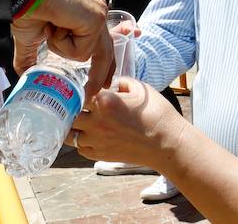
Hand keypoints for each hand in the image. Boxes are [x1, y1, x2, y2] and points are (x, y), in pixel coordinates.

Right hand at [11, 0, 113, 96]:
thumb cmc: (29, 9)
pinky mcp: (96, 19)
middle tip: (99, 89)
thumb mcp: (31, 40)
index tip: (105, 82)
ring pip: (85, 53)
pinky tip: (55, 25)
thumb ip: (31, 59)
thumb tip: (24, 77)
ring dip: (61, 46)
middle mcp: (97, 14)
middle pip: (106, 51)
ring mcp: (98, 16)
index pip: (102, 43)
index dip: (105, 63)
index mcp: (87, 16)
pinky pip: (81, 50)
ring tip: (50, 27)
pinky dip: (62, 42)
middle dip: (102, 72)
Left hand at [69, 77, 185, 168]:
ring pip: (71, 134)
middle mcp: (97, 122)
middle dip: (71, 108)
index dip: (76, 90)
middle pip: (69, 115)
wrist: (168, 143)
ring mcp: (98, 141)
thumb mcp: (139, 88)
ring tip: (82, 119)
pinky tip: (89, 134)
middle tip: (76, 103)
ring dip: (74, 126)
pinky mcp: (101, 155)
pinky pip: (80, 149)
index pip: (77, 94)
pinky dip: (81, 141)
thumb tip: (110, 82)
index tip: (78, 88)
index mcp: (105, 102)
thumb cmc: (157, 113)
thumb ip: (120, 82)